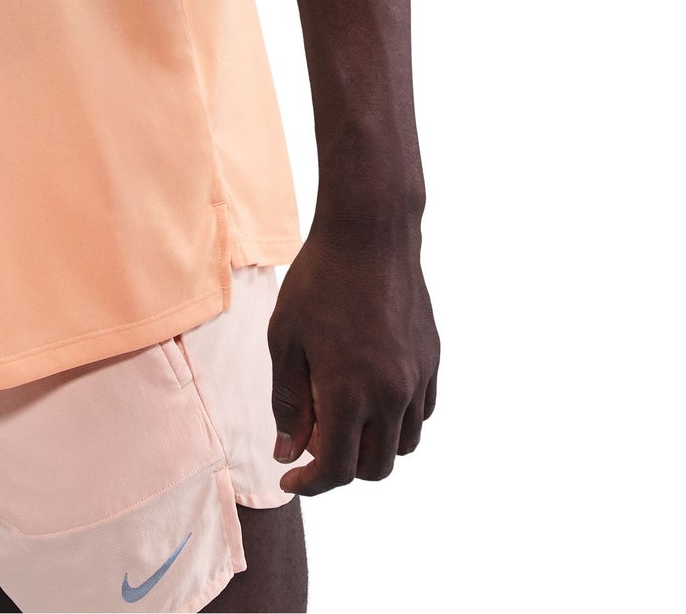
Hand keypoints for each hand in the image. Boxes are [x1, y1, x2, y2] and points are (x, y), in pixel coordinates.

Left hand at [267, 224, 438, 493]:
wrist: (370, 234)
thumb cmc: (318, 282)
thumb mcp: (285, 339)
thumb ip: (288, 402)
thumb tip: (290, 453)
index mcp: (349, 392)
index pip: (336, 469)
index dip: (310, 484)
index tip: (290, 477)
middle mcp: (391, 394)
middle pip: (374, 467)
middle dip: (341, 467)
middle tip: (312, 437)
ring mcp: (417, 378)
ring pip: (405, 445)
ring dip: (373, 446)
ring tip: (342, 414)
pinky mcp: (432, 360)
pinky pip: (422, 412)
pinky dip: (398, 420)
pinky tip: (371, 393)